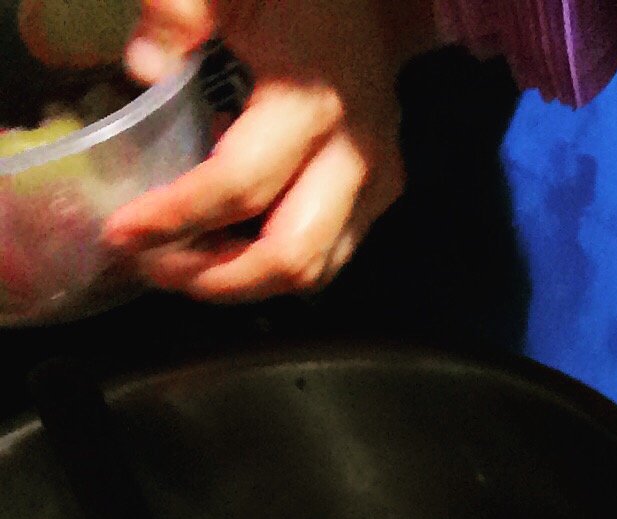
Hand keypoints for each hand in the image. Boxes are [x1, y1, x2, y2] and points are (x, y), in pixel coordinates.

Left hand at [100, 0, 419, 299]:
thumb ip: (177, 10)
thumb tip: (146, 70)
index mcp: (310, 101)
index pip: (239, 186)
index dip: (176, 218)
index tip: (122, 231)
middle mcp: (355, 152)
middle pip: (291, 254)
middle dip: (217, 278)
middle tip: (156, 267)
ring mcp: (377, 175)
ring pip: (317, 267)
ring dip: (247, 280)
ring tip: (186, 264)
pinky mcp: (382, 186)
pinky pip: (333, 248)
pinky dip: (277, 259)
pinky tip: (230, 236)